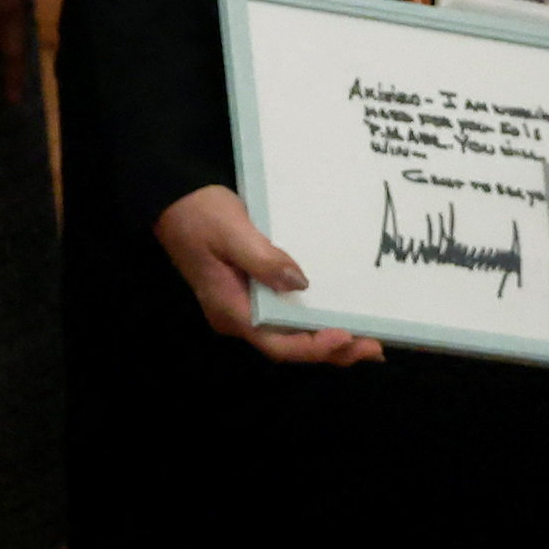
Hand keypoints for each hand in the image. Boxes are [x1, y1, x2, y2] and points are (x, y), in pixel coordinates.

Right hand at [154, 184, 382, 363]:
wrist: (173, 198)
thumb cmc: (198, 213)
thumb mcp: (232, 231)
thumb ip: (263, 260)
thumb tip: (300, 284)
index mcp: (231, 311)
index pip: (277, 344)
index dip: (313, 346)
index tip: (346, 336)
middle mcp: (239, 318)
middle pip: (289, 346)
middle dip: (332, 350)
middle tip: (375, 347)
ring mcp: (246, 307)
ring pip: (291, 335)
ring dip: (328, 340)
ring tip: (369, 340)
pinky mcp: (253, 292)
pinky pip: (288, 316)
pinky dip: (316, 320)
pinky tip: (341, 316)